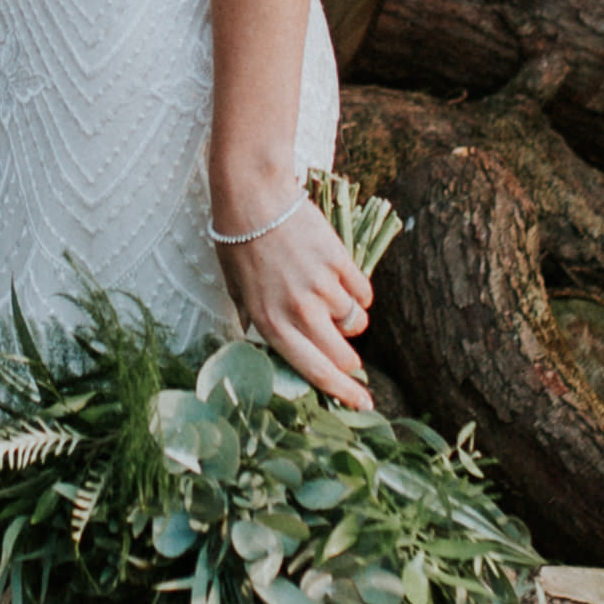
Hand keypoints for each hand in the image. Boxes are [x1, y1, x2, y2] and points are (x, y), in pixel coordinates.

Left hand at [212, 183, 372, 406]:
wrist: (255, 199)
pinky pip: (363, 293)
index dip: (344, 392)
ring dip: (349, 319)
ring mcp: (323, 287)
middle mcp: (300, 312)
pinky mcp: (340, 263)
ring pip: (356, 322)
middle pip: (344, 355)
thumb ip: (259, 323)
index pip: (316, 370)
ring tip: (329, 300)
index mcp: (272, 325)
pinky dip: (357, 293)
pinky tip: (339, 279)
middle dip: (348, 359)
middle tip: (343, 349)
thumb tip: (277, 345)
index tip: (364, 405)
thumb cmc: (239, 246)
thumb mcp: (239, 294)